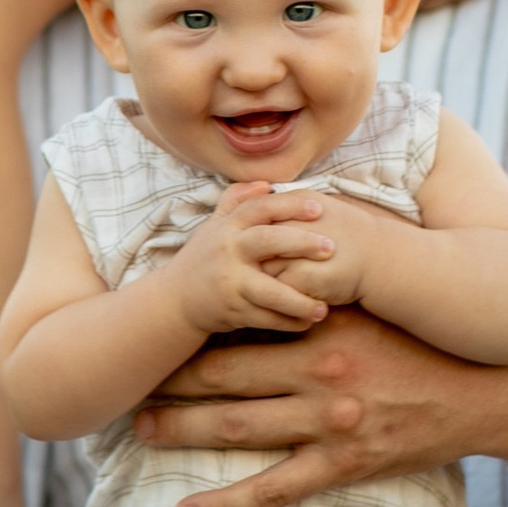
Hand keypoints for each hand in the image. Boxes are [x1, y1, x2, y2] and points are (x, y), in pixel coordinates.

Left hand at [136, 306, 507, 506]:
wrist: (491, 387)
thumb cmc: (425, 336)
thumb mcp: (374, 299)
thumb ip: (319, 285)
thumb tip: (265, 263)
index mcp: (324, 321)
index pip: (240, 322)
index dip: (191, 328)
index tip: (154, 329)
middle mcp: (320, 369)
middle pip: (222, 375)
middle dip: (168, 380)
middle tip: (127, 382)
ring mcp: (332, 420)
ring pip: (235, 427)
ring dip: (179, 431)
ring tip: (138, 432)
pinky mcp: (346, 463)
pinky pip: (273, 490)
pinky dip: (224, 506)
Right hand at [164, 184, 336, 338]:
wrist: (175, 299)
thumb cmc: (203, 258)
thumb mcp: (213, 226)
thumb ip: (236, 201)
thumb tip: (265, 184)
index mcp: (228, 227)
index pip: (260, 208)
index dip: (290, 206)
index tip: (319, 207)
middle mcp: (228, 251)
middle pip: (268, 242)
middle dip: (301, 243)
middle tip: (332, 248)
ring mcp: (230, 282)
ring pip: (270, 291)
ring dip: (299, 301)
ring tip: (324, 308)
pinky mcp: (232, 310)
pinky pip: (266, 318)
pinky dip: (288, 322)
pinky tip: (308, 322)